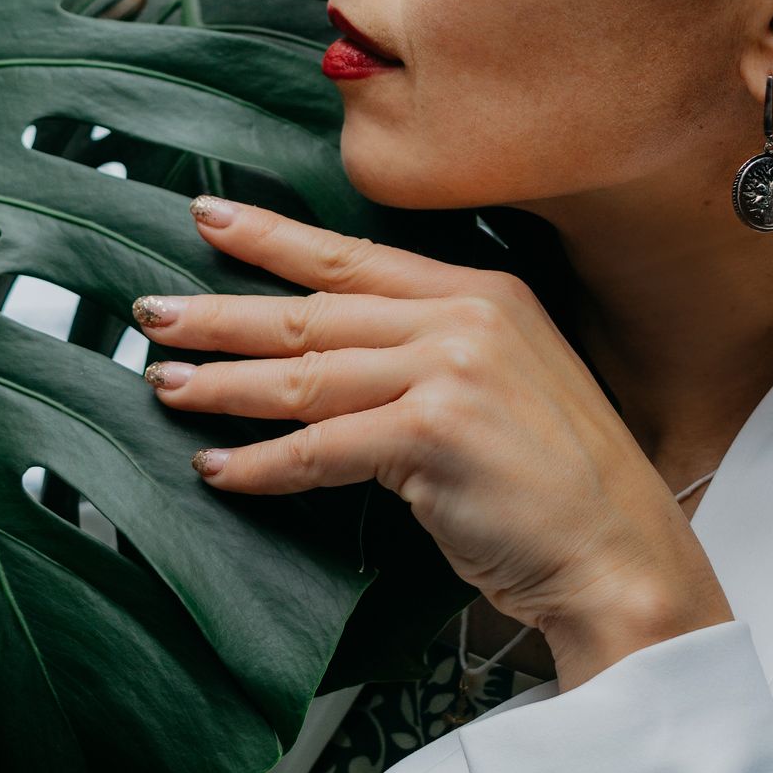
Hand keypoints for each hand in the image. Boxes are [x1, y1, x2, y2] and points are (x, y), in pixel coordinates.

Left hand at [134, 198, 733, 688]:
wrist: (621, 555)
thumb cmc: (561, 488)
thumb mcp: (500, 390)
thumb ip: (427, 358)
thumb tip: (329, 362)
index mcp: (483, 293)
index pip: (352, 257)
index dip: (272, 237)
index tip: (208, 217)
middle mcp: (466, 317)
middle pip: (314, 308)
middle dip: (222, 311)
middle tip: (151, 313)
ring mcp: (452, 369)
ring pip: (306, 372)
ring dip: (225, 384)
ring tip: (166, 387)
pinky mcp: (433, 432)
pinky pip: (321, 447)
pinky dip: (264, 464)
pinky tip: (221, 471)